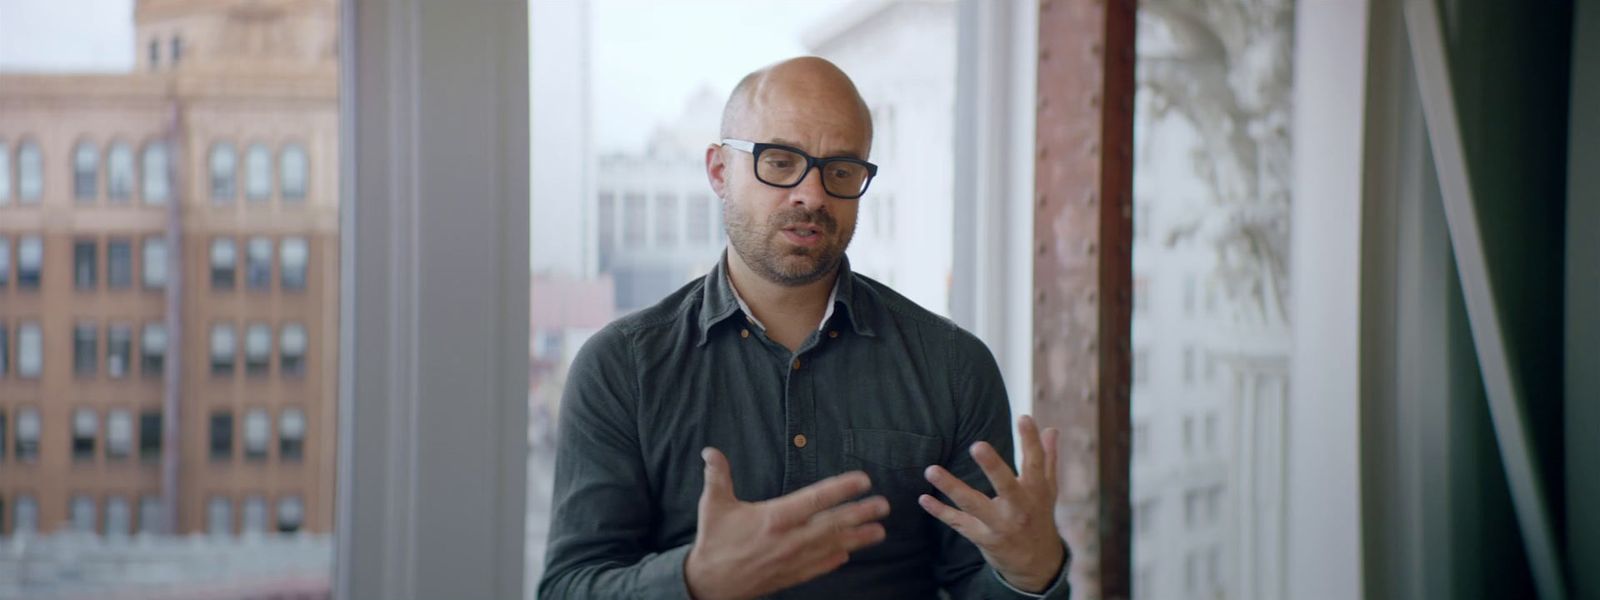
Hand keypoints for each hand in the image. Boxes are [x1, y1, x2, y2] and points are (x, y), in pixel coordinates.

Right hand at [685, 447, 890, 599]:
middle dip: (861, 513)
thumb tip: (710, 451)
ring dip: (858, 538)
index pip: (815, 499)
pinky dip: (836, 560)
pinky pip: (820, 567)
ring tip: (880, 531)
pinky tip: (849, 554)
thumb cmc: (714, 541)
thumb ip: (717, 475)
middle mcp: (789, 539)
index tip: (862, 480)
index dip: (841, 488)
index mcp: (775, 517)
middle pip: (832, 523)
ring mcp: (793, 560)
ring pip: (832, 547)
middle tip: (884, 505)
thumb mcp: (714, 505)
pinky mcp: (791, 576)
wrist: (708, 584)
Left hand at [919, 415, 1064, 592]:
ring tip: (931, 470)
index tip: (1024, 417)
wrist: (1037, 565)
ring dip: (951, 487)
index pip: (1035, 463)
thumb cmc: (1040, 518)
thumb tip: (1051, 429)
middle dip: (992, 467)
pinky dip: (940, 512)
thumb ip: (1047, 458)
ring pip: (973, 505)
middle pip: (1006, 486)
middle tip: (977, 445)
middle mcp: (1018, 509)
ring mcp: (999, 525)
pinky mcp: (982, 538)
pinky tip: (923, 499)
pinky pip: (958, 523)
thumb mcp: (1048, 490)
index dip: (1030, 440)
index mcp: (1036, 492)